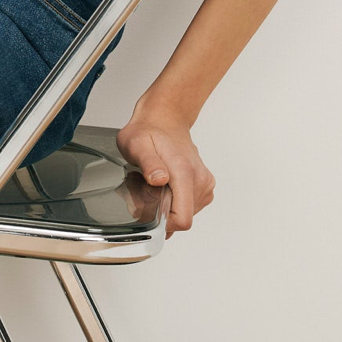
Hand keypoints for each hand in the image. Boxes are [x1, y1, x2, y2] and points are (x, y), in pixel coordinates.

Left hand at [116, 94, 215, 237]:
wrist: (164, 119)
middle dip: (163, 212)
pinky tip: (166, 186)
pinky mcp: (205, 185)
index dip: (163, 222)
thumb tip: (159, 179)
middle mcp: (200, 179)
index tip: (149, 208)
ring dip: (169, 206)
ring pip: (186, 213)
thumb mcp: (136, 144)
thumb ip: (148, 163)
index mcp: (185, 172)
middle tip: (148, 190)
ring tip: (156, 185)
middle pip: (183, 218)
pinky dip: (176, 201)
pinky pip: (189, 206)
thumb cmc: (148, 131)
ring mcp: (205, 183)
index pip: (182, 219)